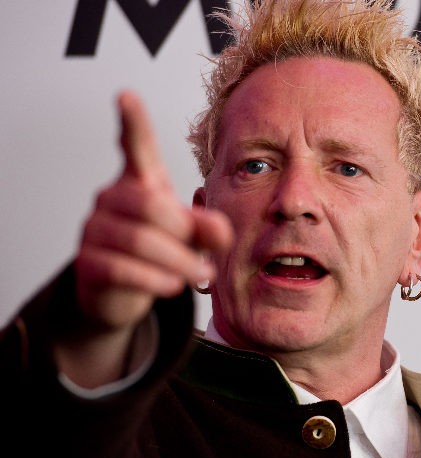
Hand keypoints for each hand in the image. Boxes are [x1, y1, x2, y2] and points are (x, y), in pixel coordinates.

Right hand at [74, 91, 231, 332]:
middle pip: (151, 206)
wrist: (122, 290)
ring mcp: (94, 230)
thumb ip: (208, 228)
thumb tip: (223, 232)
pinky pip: (122, 269)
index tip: (125, 95)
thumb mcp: (189, 234)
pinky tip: (172, 285)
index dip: (132, 122)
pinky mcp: (87, 264)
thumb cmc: (160, 248)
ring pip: (139, 241)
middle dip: (185, 234)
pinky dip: (155, 280)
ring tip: (200, 274)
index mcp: (140, 182)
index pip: (134, 146)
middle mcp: (111, 199)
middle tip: (208, 259)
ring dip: (178, 263)